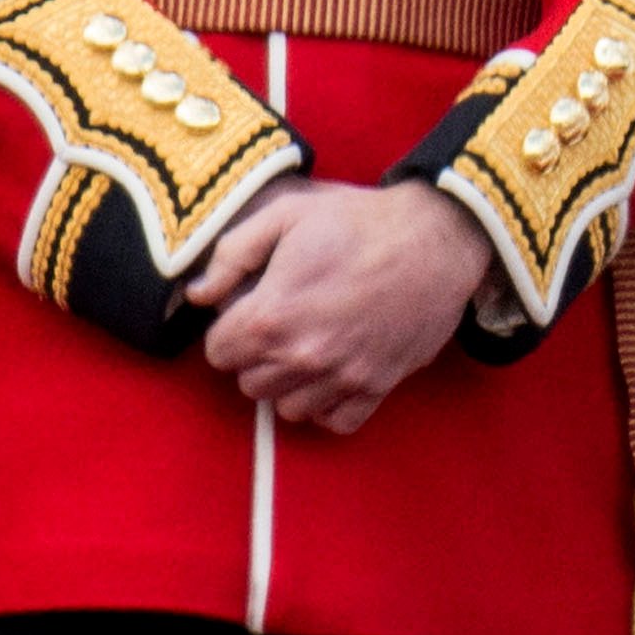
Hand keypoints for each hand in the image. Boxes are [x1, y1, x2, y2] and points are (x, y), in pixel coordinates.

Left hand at [187, 179, 495, 433]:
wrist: (437, 236)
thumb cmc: (360, 222)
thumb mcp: (287, 213)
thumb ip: (232, 253)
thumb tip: (198, 294)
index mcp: (271, 315)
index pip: (218, 351)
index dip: (231, 327)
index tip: (252, 309)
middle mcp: (302, 356)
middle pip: (248, 383)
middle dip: (257, 355)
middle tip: (283, 323)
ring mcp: (341, 376)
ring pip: (287, 407)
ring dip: (290, 382)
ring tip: (309, 346)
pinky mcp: (376, 386)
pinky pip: (335, 420)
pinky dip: (328, 404)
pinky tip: (334, 372)